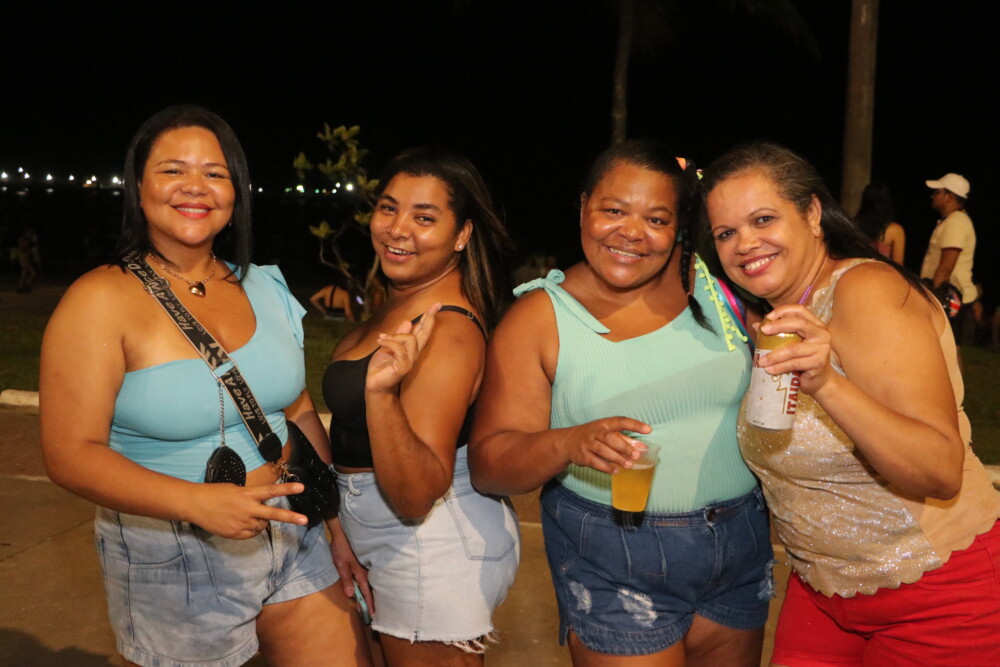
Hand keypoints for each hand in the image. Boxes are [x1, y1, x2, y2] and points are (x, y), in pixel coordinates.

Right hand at [188, 482, 308, 538]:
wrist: (195, 505)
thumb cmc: (215, 493)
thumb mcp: (236, 490)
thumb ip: (251, 498)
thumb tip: (261, 507)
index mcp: (247, 494)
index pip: (271, 491)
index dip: (287, 489)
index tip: (301, 487)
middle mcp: (247, 509)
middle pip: (273, 514)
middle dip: (290, 517)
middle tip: (305, 520)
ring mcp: (242, 523)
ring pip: (262, 526)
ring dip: (260, 522)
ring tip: (246, 515)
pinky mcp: (235, 534)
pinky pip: (251, 534)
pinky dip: (251, 529)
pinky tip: (240, 523)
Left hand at [328, 517, 375, 616]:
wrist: (342, 535)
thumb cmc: (341, 550)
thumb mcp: (341, 566)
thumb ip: (346, 580)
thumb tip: (351, 595)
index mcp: (361, 574)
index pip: (367, 593)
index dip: (369, 604)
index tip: (373, 615)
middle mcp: (366, 572)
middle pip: (371, 590)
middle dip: (373, 602)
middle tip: (375, 614)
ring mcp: (365, 569)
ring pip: (370, 585)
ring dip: (372, 595)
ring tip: (373, 605)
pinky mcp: (362, 566)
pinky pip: (368, 580)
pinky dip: (369, 587)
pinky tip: (368, 590)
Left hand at [366, 302, 440, 394]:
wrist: (375, 385)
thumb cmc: (381, 368)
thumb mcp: (388, 346)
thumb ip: (397, 336)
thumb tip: (408, 322)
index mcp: (411, 348)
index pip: (423, 330)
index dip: (429, 317)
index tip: (437, 304)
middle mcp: (414, 354)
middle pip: (425, 333)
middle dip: (430, 317)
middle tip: (437, 304)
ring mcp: (410, 361)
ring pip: (410, 338)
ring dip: (394, 336)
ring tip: (381, 339)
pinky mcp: (403, 367)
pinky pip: (399, 348)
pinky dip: (388, 342)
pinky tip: (379, 341)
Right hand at [563, 417, 651, 473]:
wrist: (567, 442)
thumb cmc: (593, 436)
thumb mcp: (607, 433)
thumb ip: (625, 439)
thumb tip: (643, 447)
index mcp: (604, 424)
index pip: (621, 421)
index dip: (635, 425)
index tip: (648, 429)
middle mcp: (595, 432)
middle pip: (610, 438)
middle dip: (624, 447)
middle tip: (636, 455)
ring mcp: (588, 444)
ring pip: (603, 451)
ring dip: (616, 458)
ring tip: (628, 465)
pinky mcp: (583, 456)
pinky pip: (595, 462)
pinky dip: (606, 467)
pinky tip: (615, 471)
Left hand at [756, 305, 834, 395]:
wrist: (819, 380)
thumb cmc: (804, 359)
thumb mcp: (792, 343)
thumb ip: (777, 333)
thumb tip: (756, 325)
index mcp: (815, 325)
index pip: (800, 310)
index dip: (784, 310)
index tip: (769, 317)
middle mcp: (821, 333)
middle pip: (799, 323)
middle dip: (779, 325)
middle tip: (763, 331)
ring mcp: (822, 348)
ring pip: (793, 348)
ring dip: (774, 355)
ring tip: (761, 360)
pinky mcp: (818, 363)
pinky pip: (794, 363)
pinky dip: (779, 367)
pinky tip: (769, 369)